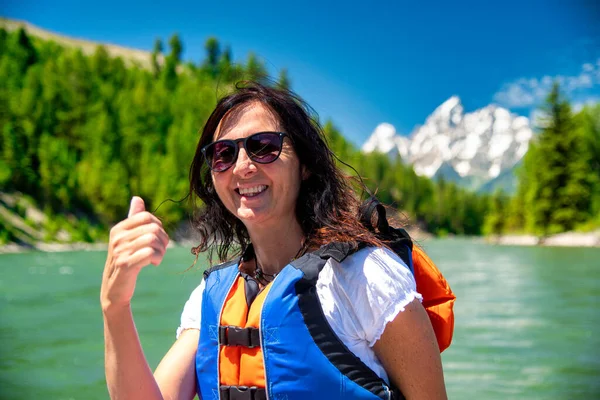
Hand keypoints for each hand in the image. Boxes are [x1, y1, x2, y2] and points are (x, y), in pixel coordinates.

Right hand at [101, 196, 169, 311]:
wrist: (114, 290)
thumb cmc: (125, 262)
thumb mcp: (127, 239)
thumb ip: (133, 219)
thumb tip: (137, 198)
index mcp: (118, 229)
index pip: (146, 216)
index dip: (158, 226)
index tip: (157, 239)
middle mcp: (117, 237)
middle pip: (153, 228)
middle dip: (163, 239)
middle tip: (160, 250)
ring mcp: (120, 251)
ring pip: (153, 239)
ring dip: (161, 250)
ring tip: (157, 258)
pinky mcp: (125, 264)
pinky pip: (150, 253)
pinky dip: (157, 258)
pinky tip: (153, 263)